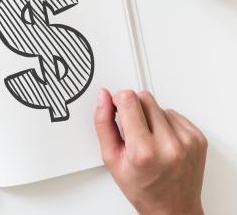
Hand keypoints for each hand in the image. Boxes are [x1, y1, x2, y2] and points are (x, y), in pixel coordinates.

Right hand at [94, 89, 206, 214]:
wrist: (172, 208)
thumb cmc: (142, 188)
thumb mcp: (112, 158)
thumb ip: (104, 123)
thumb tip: (104, 97)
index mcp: (143, 151)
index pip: (129, 99)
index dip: (118, 100)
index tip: (116, 109)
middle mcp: (168, 144)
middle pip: (145, 98)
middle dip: (134, 108)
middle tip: (132, 130)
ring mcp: (187, 141)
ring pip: (160, 105)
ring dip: (151, 117)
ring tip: (148, 139)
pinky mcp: (198, 138)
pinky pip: (175, 114)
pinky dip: (166, 124)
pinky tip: (162, 140)